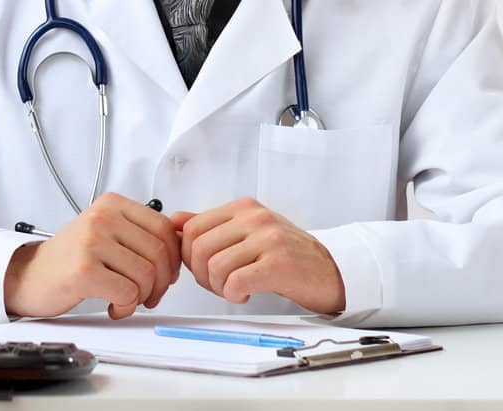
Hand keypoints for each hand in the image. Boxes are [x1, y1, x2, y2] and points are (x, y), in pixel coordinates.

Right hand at [3, 193, 180, 319]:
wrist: (29, 275)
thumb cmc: (71, 258)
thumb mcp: (106, 232)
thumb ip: (140, 233)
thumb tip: (183, 245)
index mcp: (112, 204)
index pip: (165, 228)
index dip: (173, 258)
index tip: (164, 274)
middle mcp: (102, 217)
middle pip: (160, 253)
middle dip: (160, 283)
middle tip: (148, 295)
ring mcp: (92, 242)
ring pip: (146, 276)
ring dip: (142, 298)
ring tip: (127, 300)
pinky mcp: (84, 270)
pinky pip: (127, 294)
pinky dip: (126, 308)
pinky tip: (113, 306)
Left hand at [171, 198, 345, 314]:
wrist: (329, 269)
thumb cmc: (286, 254)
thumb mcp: (247, 231)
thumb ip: (210, 225)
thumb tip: (173, 221)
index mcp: (242, 207)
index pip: (191, 228)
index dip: (188, 256)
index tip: (203, 269)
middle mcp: (254, 217)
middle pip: (197, 248)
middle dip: (200, 275)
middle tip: (218, 284)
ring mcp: (268, 239)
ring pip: (214, 267)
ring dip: (218, 288)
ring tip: (235, 289)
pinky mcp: (279, 264)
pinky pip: (235, 282)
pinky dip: (233, 295)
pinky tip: (245, 294)